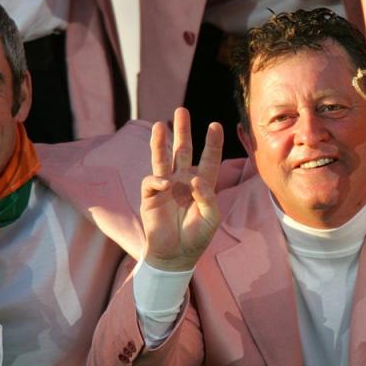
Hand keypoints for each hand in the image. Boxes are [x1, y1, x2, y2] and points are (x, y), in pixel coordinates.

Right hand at [141, 108, 223, 271]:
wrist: (176, 255)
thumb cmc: (197, 237)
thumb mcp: (211, 218)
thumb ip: (207, 197)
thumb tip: (194, 179)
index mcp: (202, 184)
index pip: (209, 158)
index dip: (212, 142)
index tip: (215, 125)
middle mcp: (183, 180)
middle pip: (183, 150)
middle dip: (182, 131)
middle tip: (181, 110)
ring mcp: (166, 186)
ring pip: (162, 158)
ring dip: (160, 142)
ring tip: (159, 125)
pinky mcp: (151, 196)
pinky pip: (152, 181)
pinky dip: (157, 180)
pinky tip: (163, 183)